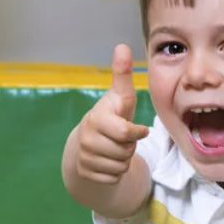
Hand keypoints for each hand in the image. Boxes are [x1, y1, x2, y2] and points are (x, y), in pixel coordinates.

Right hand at [72, 44, 148, 183]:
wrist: (86, 142)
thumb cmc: (111, 116)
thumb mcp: (119, 97)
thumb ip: (122, 75)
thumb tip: (122, 45)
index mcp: (97, 118)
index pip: (125, 133)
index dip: (136, 133)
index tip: (139, 130)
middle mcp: (87, 138)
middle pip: (125, 151)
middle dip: (129, 146)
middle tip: (122, 138)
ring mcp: (84, 156)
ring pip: (120, 166)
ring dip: (123, 159)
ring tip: (115, 147)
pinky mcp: (85, 172)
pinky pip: (113, 178)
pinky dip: (115, 172)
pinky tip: (108, 160)